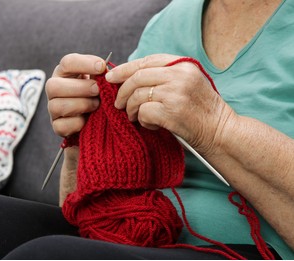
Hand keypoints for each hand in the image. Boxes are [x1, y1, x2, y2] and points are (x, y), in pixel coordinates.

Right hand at [46, 53, 106, 136]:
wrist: (93, 116)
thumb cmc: (96, 92)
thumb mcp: (98, 79)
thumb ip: (101, 73)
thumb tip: (105, 71)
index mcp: (64, 72)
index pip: (67, 62)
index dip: (84, 64)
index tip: (101, 67)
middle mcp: (53, 89)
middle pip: (54, 85)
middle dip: (80, 87)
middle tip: (98, 90)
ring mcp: (52, 108)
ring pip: (57, 106)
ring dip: (81, 105)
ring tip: (96, 104)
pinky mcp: (57, 126)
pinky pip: (62, 126)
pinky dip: (77, 123)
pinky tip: (88, 119)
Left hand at [105, 53, 234, 154]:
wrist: (219, 130)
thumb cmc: (200, 109)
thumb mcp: (188, 82)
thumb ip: (164, 75)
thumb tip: (130, 77)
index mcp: (183, 64)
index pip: (147, 61)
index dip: (125, 68)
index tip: (111, 77)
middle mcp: (179, 74)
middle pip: (137, 77)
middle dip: (122, 91)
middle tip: (117, 103)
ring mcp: (175, 92)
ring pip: (137, 95)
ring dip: (131, 109)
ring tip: (134, 117)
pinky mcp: (171, 112)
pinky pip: (143, 112)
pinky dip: (142, 121)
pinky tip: (151, 125)